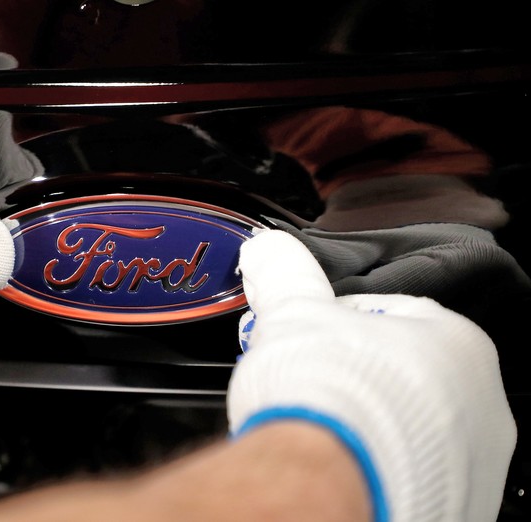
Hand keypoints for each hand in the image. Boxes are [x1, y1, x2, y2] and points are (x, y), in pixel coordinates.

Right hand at [229, 229, 515, 521]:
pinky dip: (379, 471)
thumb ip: (286, 274)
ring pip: (409, 431)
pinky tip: (344, 468)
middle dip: (357, 377)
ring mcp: (475, 464)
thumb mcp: (295, 313)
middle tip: (312, 383)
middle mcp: (483, 404)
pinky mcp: (457, 507)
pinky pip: (411, 477)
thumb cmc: (329, 396)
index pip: (393, 317)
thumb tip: (267, 249)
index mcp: (457, 343)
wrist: (330, 481)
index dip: (340, 324)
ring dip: (369, 425)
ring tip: (323, 430)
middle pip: (404, 377)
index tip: (311, 337)